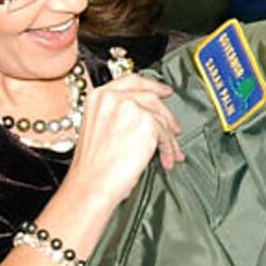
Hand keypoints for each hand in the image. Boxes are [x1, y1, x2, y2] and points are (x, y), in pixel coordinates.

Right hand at [62, 72, 184, 209]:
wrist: (91, 184)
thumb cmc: (92, 168)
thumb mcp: (99, 130)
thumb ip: (118, 117)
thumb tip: (142, 122)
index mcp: (98, 97)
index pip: (130, 81)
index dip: (150, 85)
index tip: (162, 91)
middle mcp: (113, 97)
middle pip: (150, 96)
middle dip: (166, 113)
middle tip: (174, 125)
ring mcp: (130, 107)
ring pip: (160, 117)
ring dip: (169, 138)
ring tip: (171, 154)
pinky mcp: (146, 122)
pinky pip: (166, 133)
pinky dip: (169, 148)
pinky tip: (166, 158)